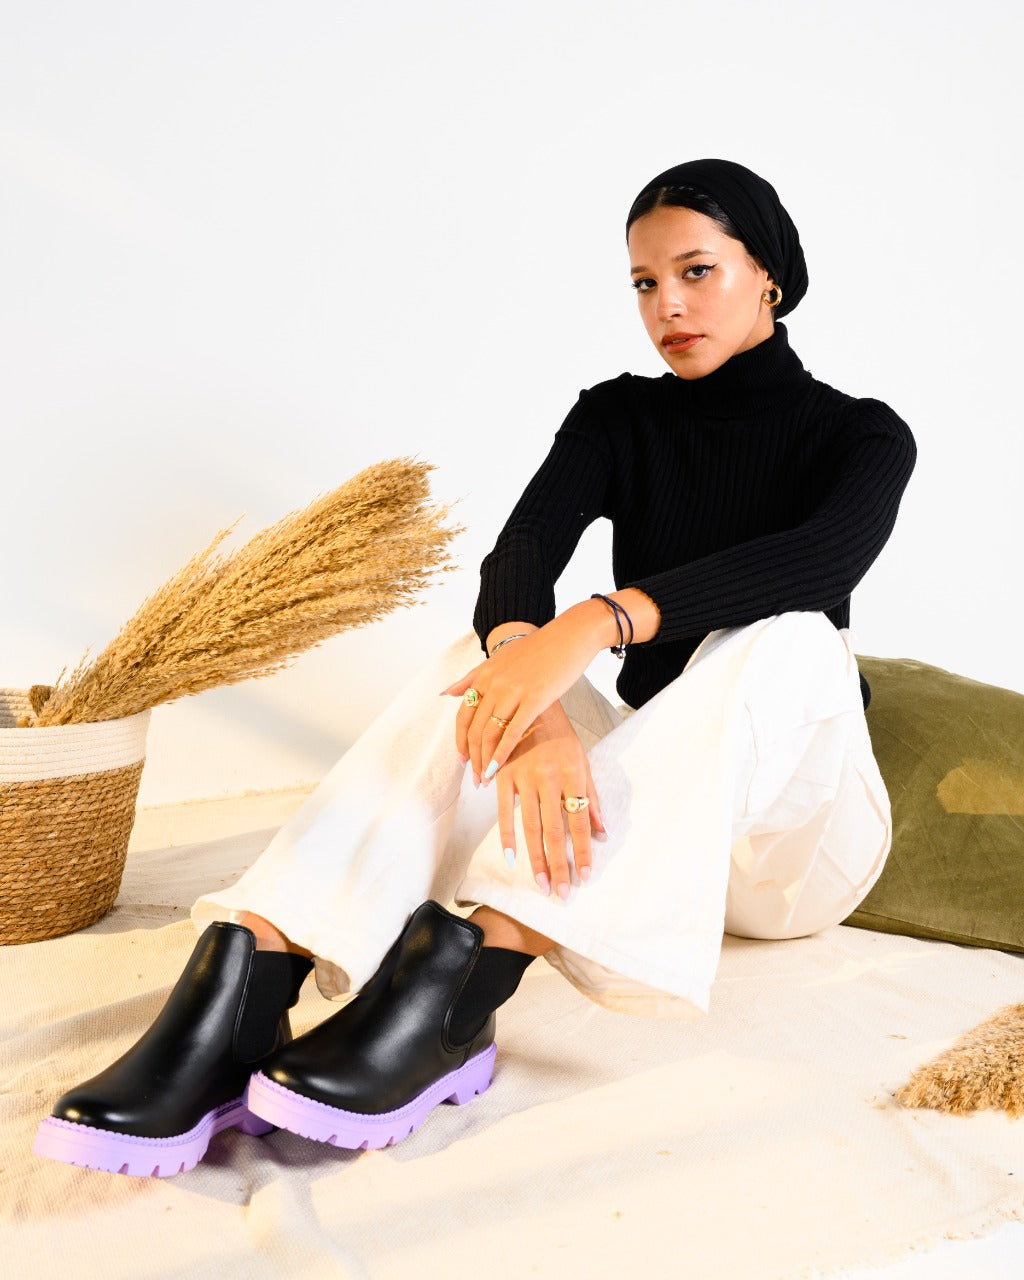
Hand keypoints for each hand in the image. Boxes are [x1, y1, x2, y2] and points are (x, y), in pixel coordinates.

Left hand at [444, 609, 605, 785]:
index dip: (460, 741)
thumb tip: (447, 693)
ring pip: (489, 734)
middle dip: (472, 758)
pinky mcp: (533, 699)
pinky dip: (502, 753)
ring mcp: (512, 691)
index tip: (462, 760)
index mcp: (484, 675)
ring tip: (486, 779)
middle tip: (475, 779)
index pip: (463, 715)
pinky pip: (512, 732)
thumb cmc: (538, 649)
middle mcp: (493, 684)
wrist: (568, 636)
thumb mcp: (500, 658)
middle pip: (474, 729)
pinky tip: (499, 768)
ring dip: (485, 761)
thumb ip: (472, 677)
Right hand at [493, 701, 605, 896]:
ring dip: (536, 858)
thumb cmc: (560, 735)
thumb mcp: (582, 760)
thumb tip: (603, 832)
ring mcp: (523, 778)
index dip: (581, 851)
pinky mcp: (503, 776)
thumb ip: (591, 797)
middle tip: (561, 893)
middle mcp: (548, 778)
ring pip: (530, 826)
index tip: (583, 877)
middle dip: (558, 864)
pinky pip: (504, 812)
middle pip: (554, 830)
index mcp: (572, 774)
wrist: (529, 702)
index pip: (579, 821)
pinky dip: (506, 836)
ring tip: (541, 884)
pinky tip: (511, 858)